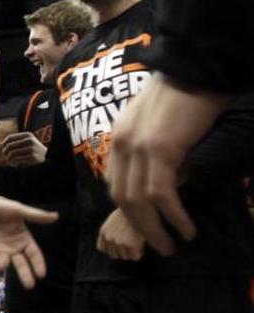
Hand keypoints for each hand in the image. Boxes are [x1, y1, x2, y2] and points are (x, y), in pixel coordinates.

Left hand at [0, 195, 57, 288]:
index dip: (38, 263)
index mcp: (22, 238)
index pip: (33, 253)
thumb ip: (35, 216)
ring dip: (3, 265)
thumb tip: (56, 216)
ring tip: (1, 263)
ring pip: (4, 264)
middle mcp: (12, 246)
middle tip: (29, 286)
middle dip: (25, 275)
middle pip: (21, 264)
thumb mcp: (18, 210)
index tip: (41, 274)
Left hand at [1, 132, 47, 166]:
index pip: (9, 138)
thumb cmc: (35, 152)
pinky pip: (16, 160)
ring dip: (8, 159)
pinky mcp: (31, 156)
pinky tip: (15, 164)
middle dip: (5, 153)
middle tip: (5, 158)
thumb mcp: (28, 143)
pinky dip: (13, 163)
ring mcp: (31, 148)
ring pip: (11, 153)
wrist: (48, 158)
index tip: (3, 150)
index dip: (3, 144)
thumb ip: (16, 142)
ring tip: (10, 162)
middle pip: (9, 146)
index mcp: (27, 135)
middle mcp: (29, 140)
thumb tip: (0, 144)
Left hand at [96, 208, 145, 260]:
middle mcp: (109, 238)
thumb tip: (115, 245)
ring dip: (132, 252)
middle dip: (123, 251)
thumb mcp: (113, 220)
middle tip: (131, 243)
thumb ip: (110, 232)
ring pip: (125, 257)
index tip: (121, 244)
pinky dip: (139, 253)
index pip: (103, 249)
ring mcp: (119, 242)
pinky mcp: (131, 244)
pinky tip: (142, 245)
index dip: (112, 248)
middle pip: (115, 255)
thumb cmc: (129, 212)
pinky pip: (135, 257)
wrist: (140, 205)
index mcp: (104, 232)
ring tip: (137, 242)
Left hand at [108, 74, 225, 254]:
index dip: (129, 208)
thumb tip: (172, 179)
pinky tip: (186, 229)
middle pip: (122, 198)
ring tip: (171, 245)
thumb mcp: (162, 124)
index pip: (115, 183)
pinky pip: (161, 195)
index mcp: (119, 137)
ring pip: (138, 202)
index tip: (145, 224)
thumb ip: (158, 150)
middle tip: (157, 246)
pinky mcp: (159, 150)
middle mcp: (121, 144)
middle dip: (140, 226)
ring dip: (155, 229)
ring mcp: (137, 147)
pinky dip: (173, 216)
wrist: (198, 65)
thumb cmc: (188, 91)